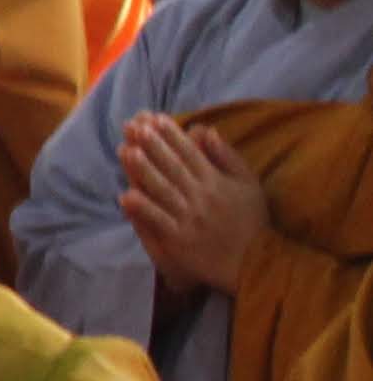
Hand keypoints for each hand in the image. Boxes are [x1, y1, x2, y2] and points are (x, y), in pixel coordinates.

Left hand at [119, 114, 273, 298]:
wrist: (255, 263)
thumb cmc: (250, 220)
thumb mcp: (248, 184)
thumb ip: (227, 156)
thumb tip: (205, 129)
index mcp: (216, 182)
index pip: (191, 154)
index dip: (172, 135)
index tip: (155, 118)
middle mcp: (201, 198)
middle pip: (173, 167)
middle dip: (153, 145)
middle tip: (134, 126)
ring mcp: (189, 218)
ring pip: (163, 190)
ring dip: (143, 170)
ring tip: (125, 150)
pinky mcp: (179, 240)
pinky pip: (159, 222)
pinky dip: (143, 210)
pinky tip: (125, 196)